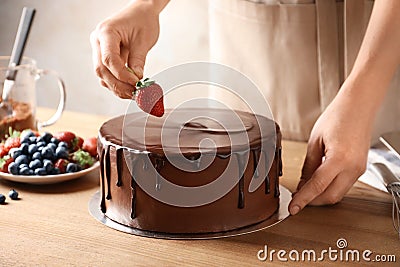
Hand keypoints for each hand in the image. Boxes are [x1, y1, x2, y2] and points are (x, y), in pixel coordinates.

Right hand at [90, 1, 160, 97]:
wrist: (142, 12)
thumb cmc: (143, 20)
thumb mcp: (144, 41)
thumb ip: (138, 61)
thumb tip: (136, 80)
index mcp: (106, 32)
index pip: (109, 59)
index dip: (122, 75)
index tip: (136, 84)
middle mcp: (98, 41)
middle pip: (102, 70)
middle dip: (118, 85)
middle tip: (135, 93)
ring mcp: (99, 49)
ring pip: (102, 75)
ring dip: (117, 87)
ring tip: (134, 93)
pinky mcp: (104, 56)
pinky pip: (107, 73)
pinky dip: (117, 83)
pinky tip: (129, 88)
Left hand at [288, 86, 372, 214]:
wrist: (358, 106)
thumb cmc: (337, 117)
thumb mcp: (315, 141)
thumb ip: (308, 166)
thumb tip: (302, 184)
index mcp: (339, 158)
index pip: (317, 186)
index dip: (303, 199)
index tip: (293, 208)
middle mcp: (353, 167)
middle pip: (330, 196)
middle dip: (312, 201)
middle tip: (297, 199)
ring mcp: (359, 169)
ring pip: (338, 193)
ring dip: (321, 195)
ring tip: (305, 190)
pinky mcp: (360, 168)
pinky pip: (344, 185)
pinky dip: (330, 188)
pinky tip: (319, 183)